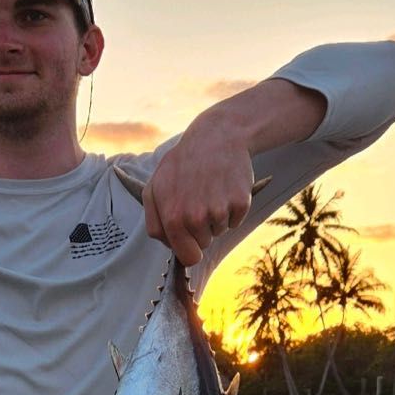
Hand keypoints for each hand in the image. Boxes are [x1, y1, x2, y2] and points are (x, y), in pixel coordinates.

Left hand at [140, 113, 254, 266]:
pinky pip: (237, 220)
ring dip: (217, 216)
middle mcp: (195, 217)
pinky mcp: (240, 202)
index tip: (192, 238)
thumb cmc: (182, 163)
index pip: (187, 257)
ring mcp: (219, 210)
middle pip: (205, 244)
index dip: (190, 249)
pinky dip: (233, 208)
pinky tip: (224, 187)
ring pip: (220, 231)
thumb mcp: (154, 188)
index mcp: (172, 217)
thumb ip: (154, 222)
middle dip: (202, 229)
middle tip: (199, 201)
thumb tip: (167, 246)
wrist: (216, 137)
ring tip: (210, 189)